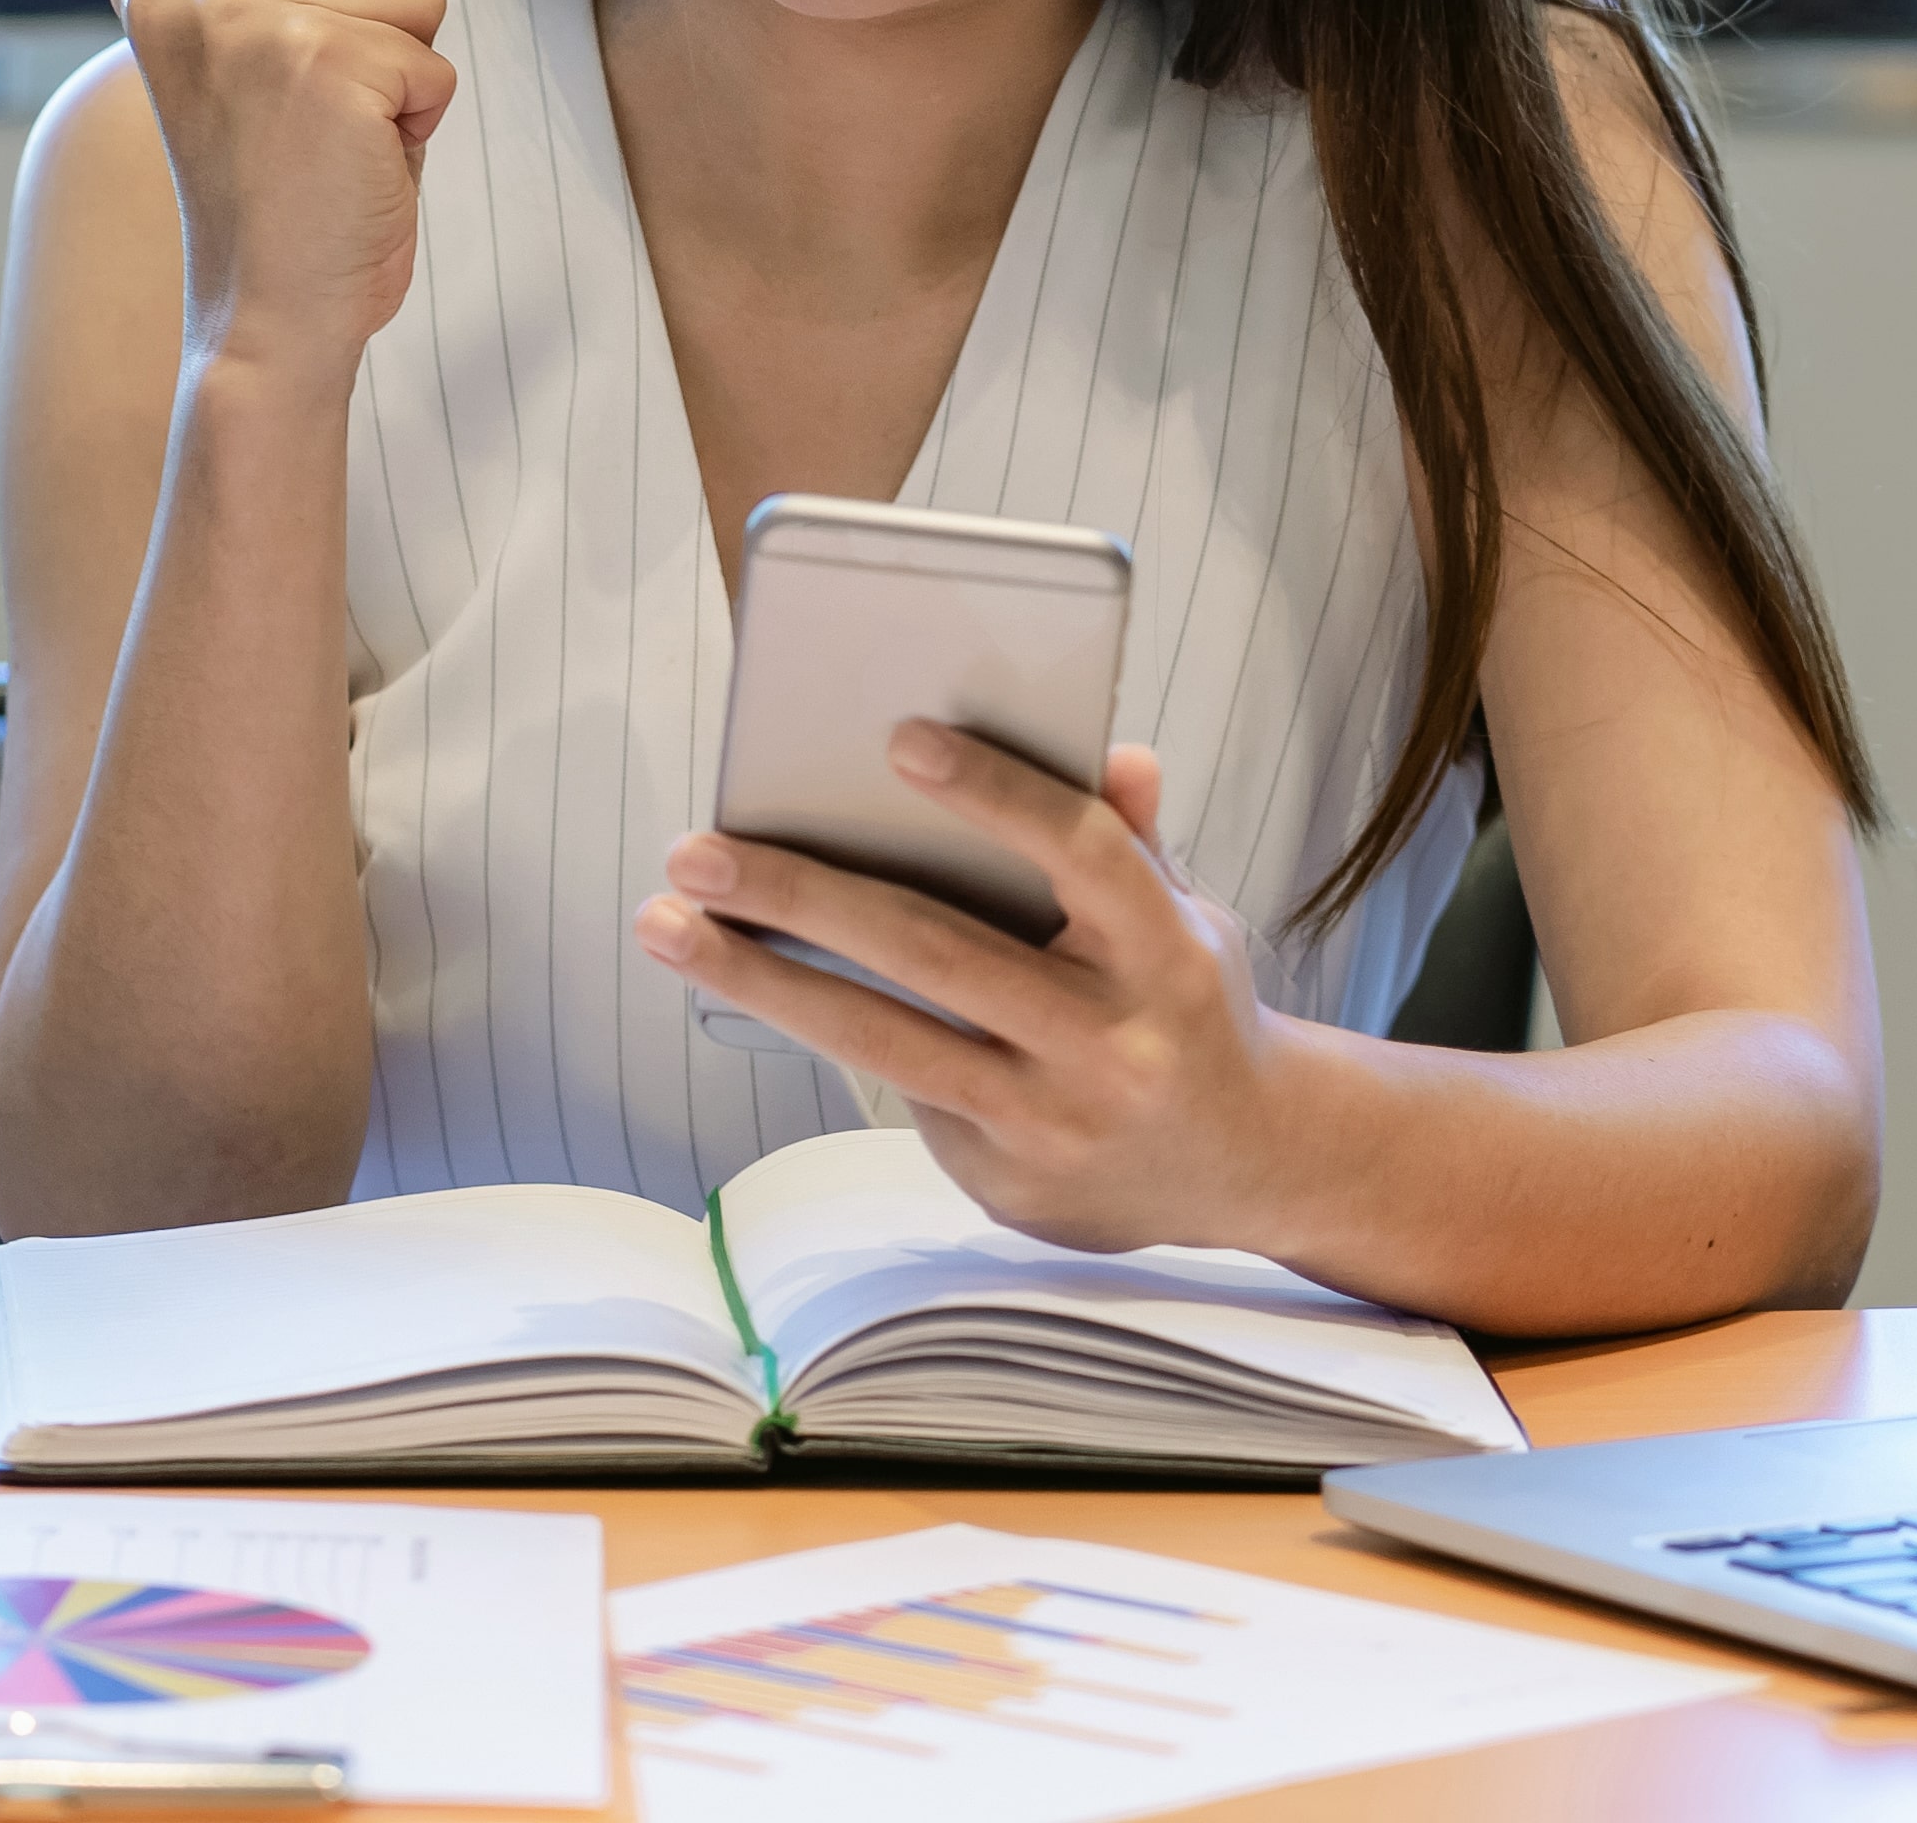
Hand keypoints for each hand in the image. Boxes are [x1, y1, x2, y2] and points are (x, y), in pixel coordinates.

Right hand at [111, 0, 464, 379]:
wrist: (272, 321)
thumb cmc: (301, 192)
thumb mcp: (332, 44)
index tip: (290, 72)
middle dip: (383, 20)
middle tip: (320, 113)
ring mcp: (243, 13)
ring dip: (403, 76)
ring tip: (333, 142)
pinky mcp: (315, 57)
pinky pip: (434, 62)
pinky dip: (417, 124)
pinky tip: (351, 168)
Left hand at [637, 731, 1331, 1257]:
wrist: (1248, 1167)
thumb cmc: (1189, 1003)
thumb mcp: (1189, 913)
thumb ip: (1132, 837)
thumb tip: (1112, 749)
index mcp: (1168, 953)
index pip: (1079, 854)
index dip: (995, 793)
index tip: (897, 738)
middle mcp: (1111, 1042)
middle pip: (937, 953)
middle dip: (803, 894)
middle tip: (696, 849)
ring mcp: (1052, 1121)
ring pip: (885, 1039)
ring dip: (761, 978)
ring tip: (668, 925)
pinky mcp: (1005, 1179)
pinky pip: (902, 1092)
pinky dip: (833, 1031)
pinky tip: (767, 986)